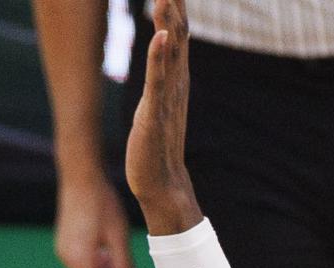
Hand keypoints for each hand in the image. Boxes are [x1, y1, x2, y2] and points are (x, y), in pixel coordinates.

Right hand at [56, 176, 138, 267]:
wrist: (81, 177)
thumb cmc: (101, 202)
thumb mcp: (118, 235)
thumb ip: (124, 265)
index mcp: (79, 259)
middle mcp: (67, 258)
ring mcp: (63, 251)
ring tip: (122, 265)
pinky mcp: (65, 243)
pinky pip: (81, 264)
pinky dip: (96, 266)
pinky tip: (108, 253)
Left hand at [124, 0, 201, 236]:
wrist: (163, 182)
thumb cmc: (157, 141)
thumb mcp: (159, 99)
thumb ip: (162, 73)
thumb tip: (162, 49)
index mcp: (177, 75)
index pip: (178, 29)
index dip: (177, 3)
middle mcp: (177, 80)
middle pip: (178, 32)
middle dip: (175, 3)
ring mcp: (168, 96)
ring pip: (170, 51)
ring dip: (168, 21)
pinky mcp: (154, 113)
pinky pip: (158, 82)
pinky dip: (159, 58)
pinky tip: (160, 37)